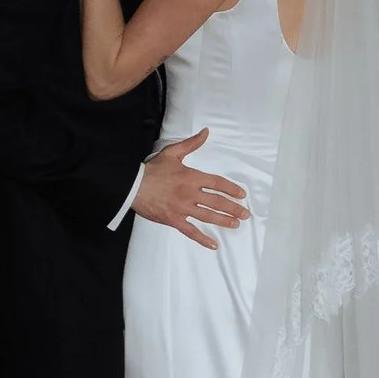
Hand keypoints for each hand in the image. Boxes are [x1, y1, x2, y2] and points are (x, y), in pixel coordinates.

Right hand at [133, 128, 248, 248]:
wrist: (133, 185)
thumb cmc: (152, 169)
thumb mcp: (172, 153)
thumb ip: (191, 144)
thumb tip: (206, 133)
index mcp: (191, 177)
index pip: (217, 184)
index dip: (231, 189)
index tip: (242, 195)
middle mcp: (190, 194)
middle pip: (217, 202)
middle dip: (233, 209)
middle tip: (245, 214)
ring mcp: (183, 208)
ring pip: (208, 217)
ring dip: (224, 221)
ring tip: (235, 224)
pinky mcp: (174, 220)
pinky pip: (191, 231)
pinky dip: (203, 239)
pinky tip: (213, 245)